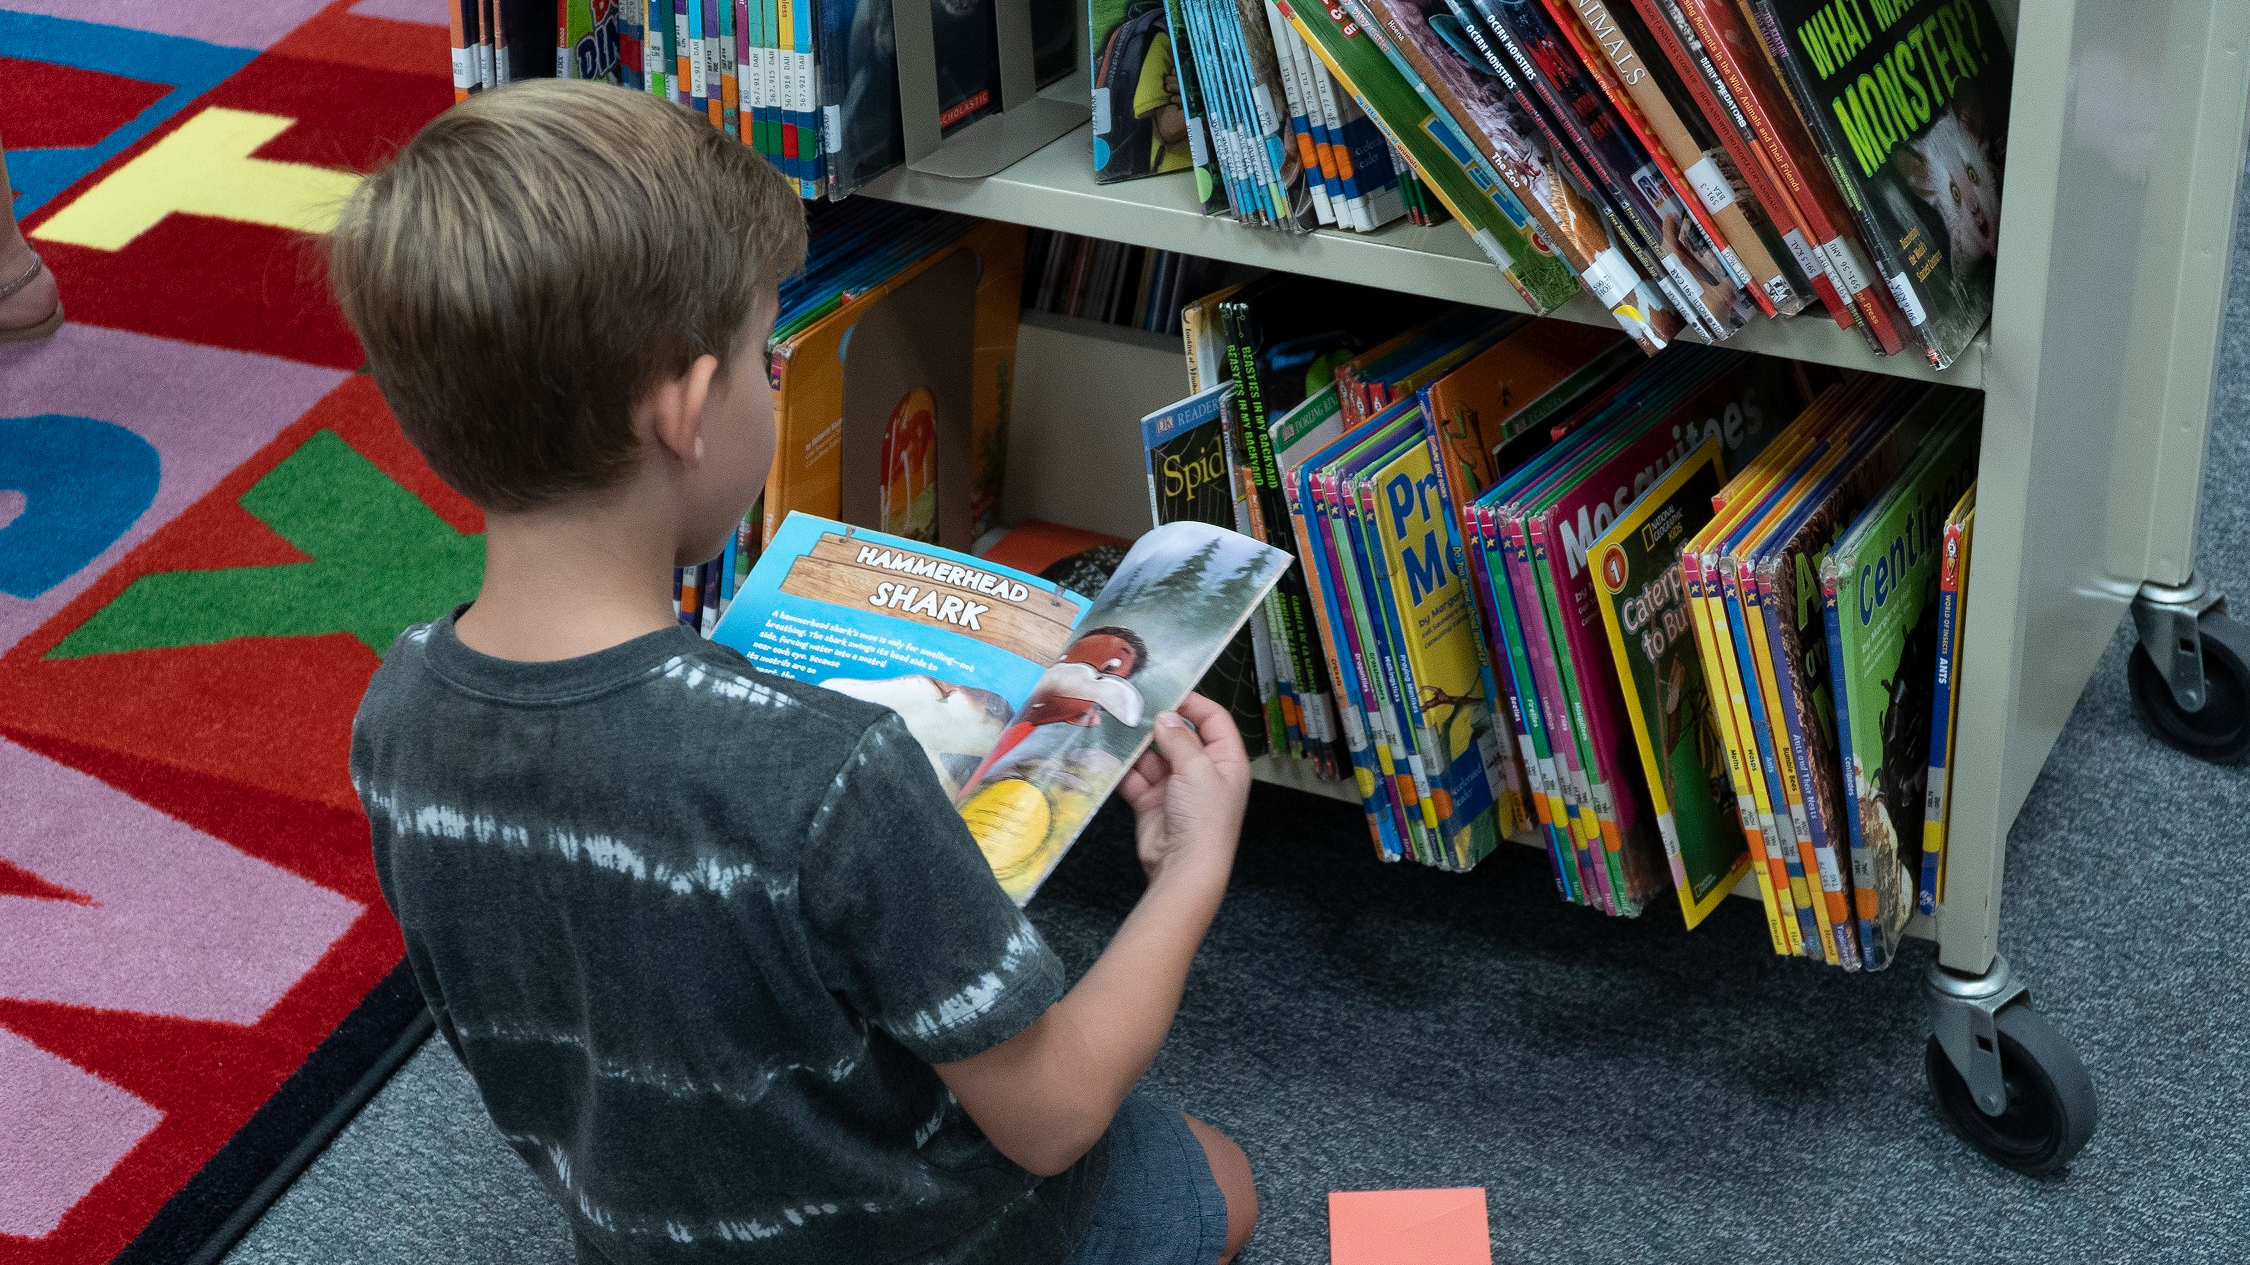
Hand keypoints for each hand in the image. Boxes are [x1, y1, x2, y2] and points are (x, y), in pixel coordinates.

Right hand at [1118, 692, 1249, 886]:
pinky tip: (1106, 752)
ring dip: (1134, 744)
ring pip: (1152, 755)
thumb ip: (1179, 739)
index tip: (1167, 690)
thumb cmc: (1204, 818)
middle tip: (1130, 704)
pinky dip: (1121, 768)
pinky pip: (1134, 777)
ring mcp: (1175, 787)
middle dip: (1156, 722)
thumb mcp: (1198, 769)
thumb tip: (1164, 716)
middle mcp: (1202, 771)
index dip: (1193, 702)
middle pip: (1179, 735)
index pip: (1213, 720)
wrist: (1184, 867)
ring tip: (1113, 723)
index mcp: (1226, 760)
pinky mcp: (1151, 802)